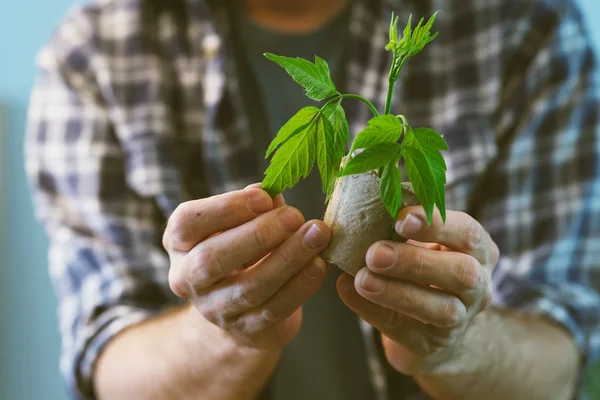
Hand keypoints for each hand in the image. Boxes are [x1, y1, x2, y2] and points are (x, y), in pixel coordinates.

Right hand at [164, 184, 330, 349]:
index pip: (187, 223)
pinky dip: (300, 286)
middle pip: (211, 259)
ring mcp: (215, 310)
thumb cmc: (242, 253)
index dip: (225, 208)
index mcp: (180, 244)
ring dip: (288, 259)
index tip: (264, 198)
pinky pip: (274, 309)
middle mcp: (188, 279)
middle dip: (258, 235)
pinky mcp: (246, 331)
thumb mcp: (240, 225)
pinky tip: (318, 265)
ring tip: (317, 235)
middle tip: (294, 216)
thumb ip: (255, 207)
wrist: (243, 312)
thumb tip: (270, 192)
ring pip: (248, 288)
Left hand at [337, 207, 498, 375]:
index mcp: (477, 250)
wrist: (431, 330)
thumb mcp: (423, 245)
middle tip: (375, 253)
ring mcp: (460, 319)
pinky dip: (373, 310)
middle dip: (416, 261)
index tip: (400, 218)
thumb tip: (361, 209)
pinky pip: (405, 329)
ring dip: (398, 291)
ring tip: (363, 278)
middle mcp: (478, 285)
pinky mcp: (432, 344)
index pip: (468, 232)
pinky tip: (350, 292)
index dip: (435, 224)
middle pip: (462, 272)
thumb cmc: (424, 272)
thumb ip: (403, 229)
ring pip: (441, 309)